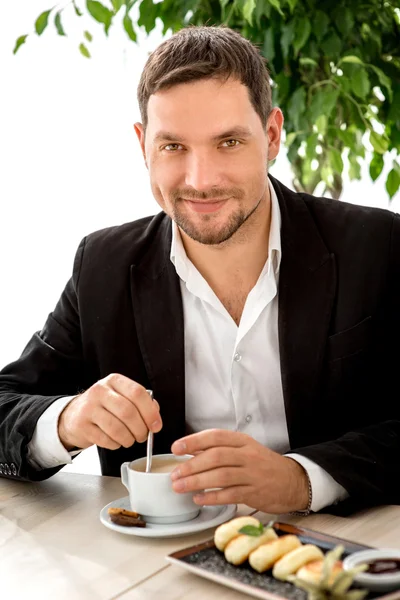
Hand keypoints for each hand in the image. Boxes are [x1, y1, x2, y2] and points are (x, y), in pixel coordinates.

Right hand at [58, 374, 161, 450]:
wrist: (74, 414)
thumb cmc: (104, 406)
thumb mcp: (121, 396)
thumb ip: (141, 403)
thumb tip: (155, 417)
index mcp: (114, 381)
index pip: (137, 393)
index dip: (150, 412)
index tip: (156, 425)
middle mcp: (100, 391)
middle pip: (128, 412)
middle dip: (140, 429)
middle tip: (143, 436)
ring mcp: (89, 408)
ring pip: (117, 428)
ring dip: (128, 439)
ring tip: (130, 440)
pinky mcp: (82, 425)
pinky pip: (105, 440)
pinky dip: (115, 444)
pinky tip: (115, 441)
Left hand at [170, 429, 308, 513]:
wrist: (292, 481)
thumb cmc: (263, 464)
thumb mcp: (244, 449)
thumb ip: (220, 448)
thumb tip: (190, 449)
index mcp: (242, 441)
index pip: (215, 436)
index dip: (193, 441)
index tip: (176, 448)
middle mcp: (247, 455)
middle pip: (216, 457)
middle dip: (192, 465)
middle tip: (175, 474)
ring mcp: (252, 474)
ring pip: (221, 476)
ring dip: (197, 482)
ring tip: (180, 487)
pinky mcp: (254, 493)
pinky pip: (230, 495)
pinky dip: (212, 497)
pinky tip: (199, 499)